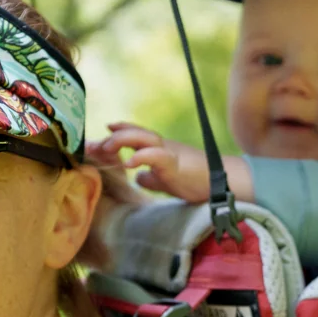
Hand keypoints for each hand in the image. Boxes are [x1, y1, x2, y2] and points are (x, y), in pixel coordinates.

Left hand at [95, 122, 211, 201]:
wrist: (223, 184)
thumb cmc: (197, 182)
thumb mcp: (167, 181)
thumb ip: (151, 178)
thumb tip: (137, 178)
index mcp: (160, 150)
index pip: (136, 136)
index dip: (117, 132)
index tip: (98, 135)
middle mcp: (163, 146)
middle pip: (135, 132)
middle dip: (113, 136)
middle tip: (94, 145)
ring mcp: (170, 153)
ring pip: (144, 137)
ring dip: (123, 140)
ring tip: (107, 147)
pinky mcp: (176, 164)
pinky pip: (157, 156)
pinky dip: (141, 157)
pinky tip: (129, 164)